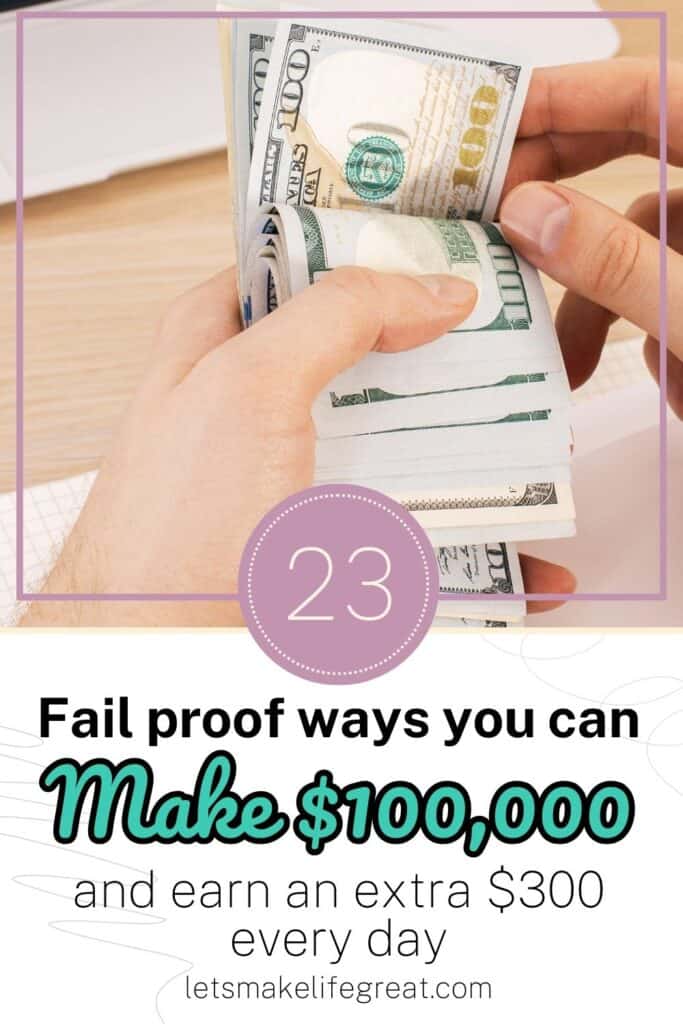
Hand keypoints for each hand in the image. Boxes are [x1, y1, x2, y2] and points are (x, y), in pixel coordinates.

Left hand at [21, 267, 573, 626]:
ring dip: (479, 464)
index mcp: (221, 345)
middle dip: (451, 368)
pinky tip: (526, 564)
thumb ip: (336, 315)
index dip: (378, 258)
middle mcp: (263, 409)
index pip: (309, 270)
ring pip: (407, 457)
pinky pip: (420, 542)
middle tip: (519, 359)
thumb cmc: (173, 523)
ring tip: (544, 462)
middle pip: (376, 365)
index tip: (454, 258)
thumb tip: (431, 289)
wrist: (162, 655)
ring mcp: (302, 483)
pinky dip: (477, 553)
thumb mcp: (247, 384)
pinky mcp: (331, 552)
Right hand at [501, 58, 682, 413]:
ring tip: (578, 370)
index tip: (481, 127)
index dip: (557, 101)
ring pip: (651, 254)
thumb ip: (618, 260)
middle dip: (567, 217)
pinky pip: (681, 299)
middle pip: (636, 167)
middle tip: (493, 230)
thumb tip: (525, 212)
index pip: (643, 95)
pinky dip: (665, 341)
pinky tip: (681, 388)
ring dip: (615, 312)